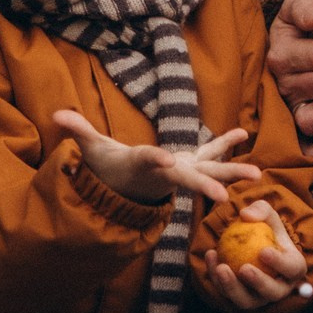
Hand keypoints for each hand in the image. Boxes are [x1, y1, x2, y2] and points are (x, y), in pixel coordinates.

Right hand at [52, 112, 260, 206]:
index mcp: (144, 165)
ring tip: (256, 172)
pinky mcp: (189, 164)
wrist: (123, 186)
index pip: (150, 161)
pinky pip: (210, 154)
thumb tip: (57, 115)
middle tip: (225, 197)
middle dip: (206, 186)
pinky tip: (244, 133)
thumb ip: (79, 131)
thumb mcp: (93, 149)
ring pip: (209, 171)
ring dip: (232, 171)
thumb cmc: (109, 165)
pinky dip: (226, 144)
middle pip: (188, 178)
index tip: (165, 159)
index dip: (156, 159)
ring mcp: (181, 170)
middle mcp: (167, 172)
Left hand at [198, 197, 309, 310]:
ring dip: (232, 287)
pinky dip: (216, 278)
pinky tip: (210, 256)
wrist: (253, 245)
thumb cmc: (266, 230)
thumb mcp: (267, 215)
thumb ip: (260, 210)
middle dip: (258, 283)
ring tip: (221, 268)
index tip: (263, 251)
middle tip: (244, 268)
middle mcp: (279, 288)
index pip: (291, 268)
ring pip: (246, 301)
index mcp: (294, 269)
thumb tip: (246, 215)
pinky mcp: (238, 300)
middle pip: (272, 292)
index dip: (279, 263)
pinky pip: (226, 294)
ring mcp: (259, 298)